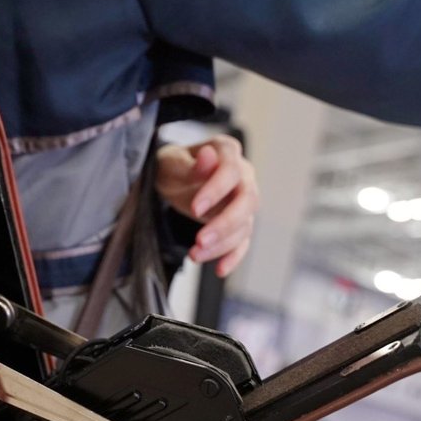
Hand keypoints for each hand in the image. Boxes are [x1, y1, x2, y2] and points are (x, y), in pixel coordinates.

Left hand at [155, 135, 257, 277]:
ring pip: (244, 224)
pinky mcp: (239, 222)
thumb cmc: (173, 165)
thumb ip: (191, 164)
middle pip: (248, 200)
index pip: (231, 171)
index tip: (195, 209)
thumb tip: (209, 156)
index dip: (216, 191)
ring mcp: (243, 200)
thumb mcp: (173, 161)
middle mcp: (243, 175)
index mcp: (227, 152)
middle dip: (224, 224)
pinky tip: (220, 269)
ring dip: (222, 244)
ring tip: (195, 254)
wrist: (172, 178)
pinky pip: (242, 241)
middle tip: (200, 240)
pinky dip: (233, 257)